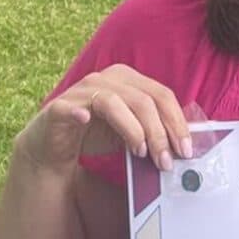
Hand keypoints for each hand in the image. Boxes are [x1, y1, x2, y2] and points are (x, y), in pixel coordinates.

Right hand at [16, 64, 192, 175]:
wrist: (53, 146)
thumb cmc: (96, 133)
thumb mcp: (132, 131)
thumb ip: (154, 132)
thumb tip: (183, 147)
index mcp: (129, 79)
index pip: (162, 95)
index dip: (177, 122)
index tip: (185, 150)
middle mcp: (107, 78)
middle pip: (144, 100)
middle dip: (160, 133)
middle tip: (165, 161)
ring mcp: (82, 90)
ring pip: (115, 103)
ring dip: (134, 131)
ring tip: (141, 154)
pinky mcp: (59, 107)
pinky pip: (72, 107)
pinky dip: (80, 113)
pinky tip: (85, 120)